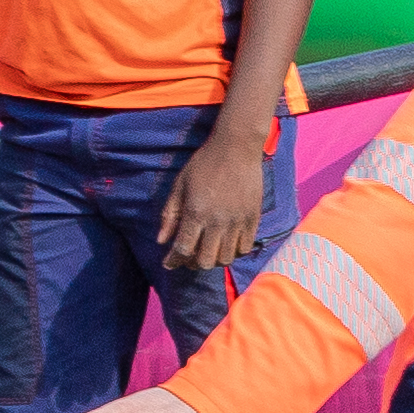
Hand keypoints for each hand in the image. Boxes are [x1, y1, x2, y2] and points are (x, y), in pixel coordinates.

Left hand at [154, 119, 281, 274]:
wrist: (236, 148)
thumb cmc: (204, 164)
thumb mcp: (179, 186)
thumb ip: (170, 214)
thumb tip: (161, 241)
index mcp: (196, 213)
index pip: (183, 249)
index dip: (174, 261)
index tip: (168, 263)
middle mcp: (217, 222)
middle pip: (205, 261)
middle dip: (193, 264)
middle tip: (188, 258)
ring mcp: (237, 222)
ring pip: (226, 258)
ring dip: (214, 260)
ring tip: (208, 252)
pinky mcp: (253, 219)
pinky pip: (244, 247)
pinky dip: (233, 252)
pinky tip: (225, 245)